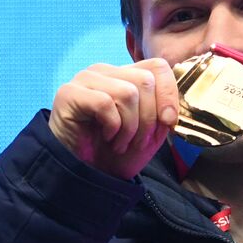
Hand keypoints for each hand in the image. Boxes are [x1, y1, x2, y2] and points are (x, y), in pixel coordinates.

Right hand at [48, 57, 179, 178]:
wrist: (85, 175)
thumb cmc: (114, 154)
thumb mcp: (149, 133)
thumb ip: (164, 113)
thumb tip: (173, 109)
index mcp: (123, 75)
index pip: (158, 67)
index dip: (169, 95)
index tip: (169, 123)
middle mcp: (104, 72)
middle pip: (145, 81)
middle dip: (149, 119)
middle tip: (137, 143)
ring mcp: (85, 80)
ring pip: (128, 93)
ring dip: (130, 127)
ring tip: (119, 143)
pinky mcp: (69, 94)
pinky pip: (105, 103)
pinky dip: (112, 127)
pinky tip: (106, 138)